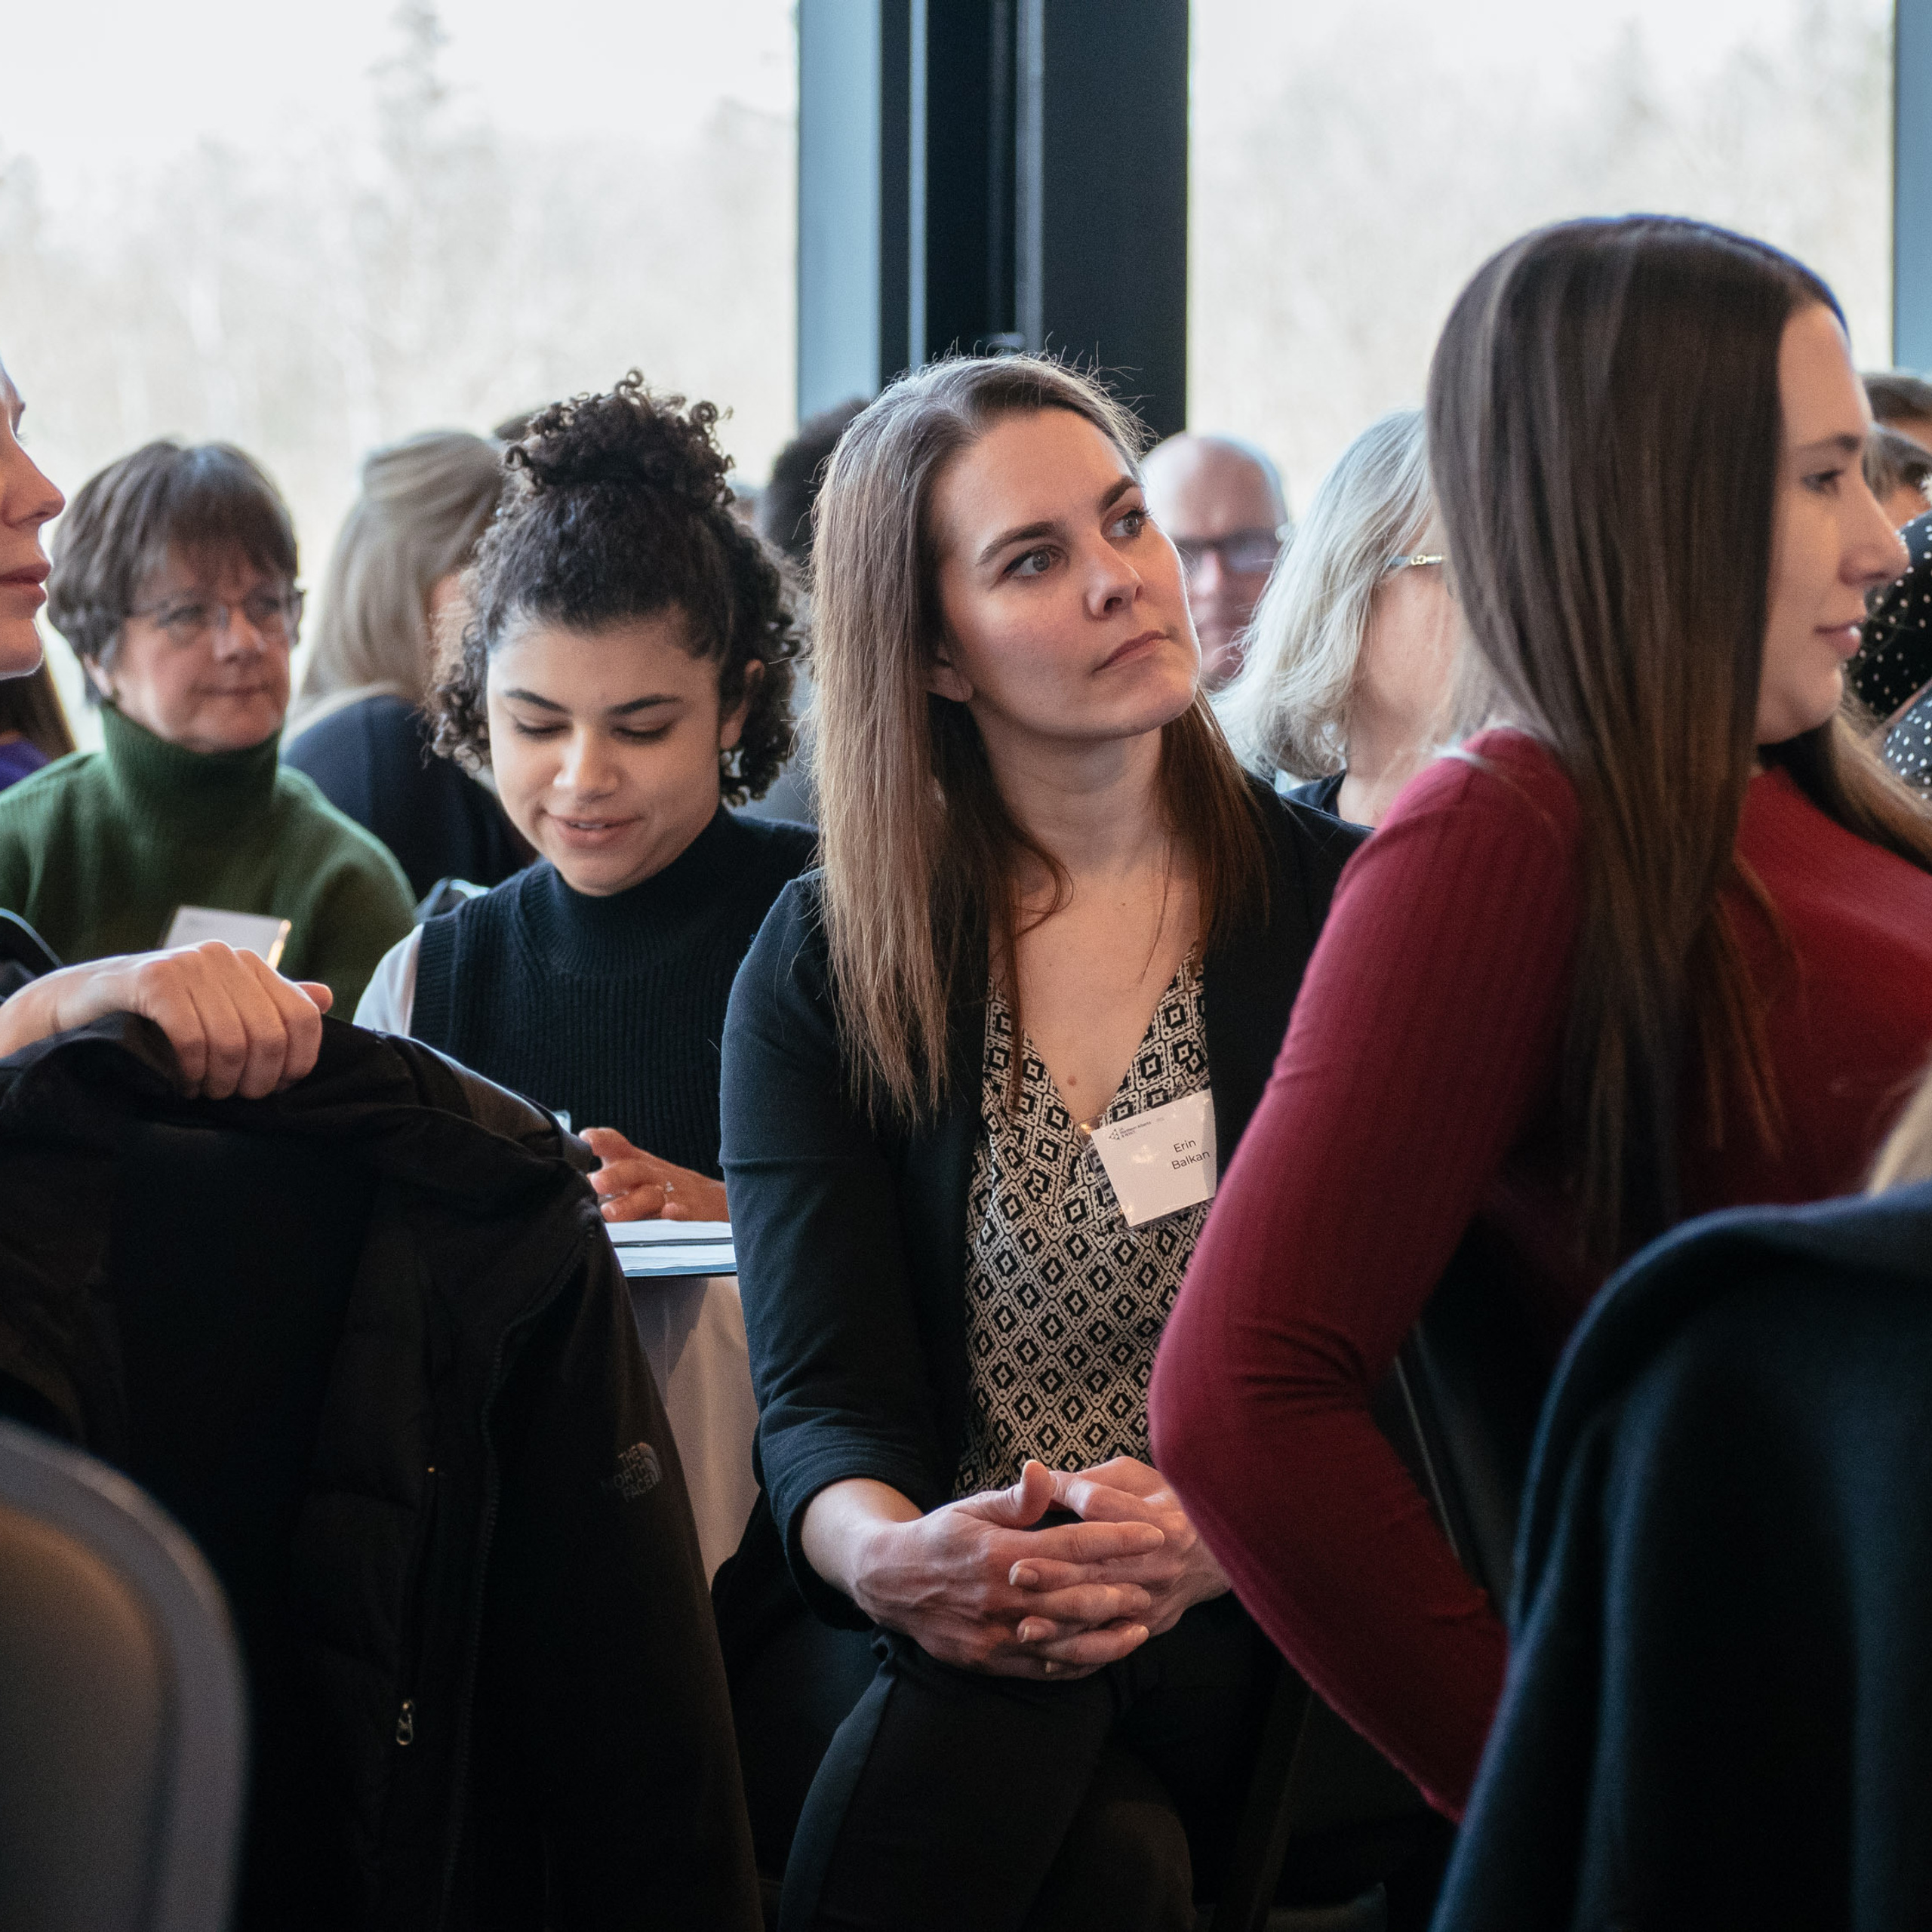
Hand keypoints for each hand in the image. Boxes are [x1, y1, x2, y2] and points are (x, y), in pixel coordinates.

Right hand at [0, 942, 330, 1097]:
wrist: (82, 1003)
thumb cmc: (158, 1016)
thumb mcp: (220, 1008)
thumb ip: (271, 1004)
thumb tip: (326, 996)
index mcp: (251, 966)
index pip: (303, 1017)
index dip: (297, 1061)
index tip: (277, 1088)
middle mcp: (225, 957)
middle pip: (270, 1034)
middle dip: (257, 1079)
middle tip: (234, 1096)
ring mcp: (190, 963)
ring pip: (233, 1041)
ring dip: (220, 1081)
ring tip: (205, 1091)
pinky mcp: (153, 978)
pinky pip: (192, 1037)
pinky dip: (191, 1070)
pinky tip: (182, 1081)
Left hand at [582, 1127, 728, 1221]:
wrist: (710, 1200)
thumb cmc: (664, 1187)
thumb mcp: (634, 1175)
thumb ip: (605, 1177)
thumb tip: (567, 1180)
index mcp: (636, 1163)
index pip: (617, 1145)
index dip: (602, 1140)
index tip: (586, 1139)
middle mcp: (651, 1175)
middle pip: (632, 1169)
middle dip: (614, 1175)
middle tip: (596, 1183)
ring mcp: (670, 1192)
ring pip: (650, 1195)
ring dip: (631, 1202)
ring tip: (611, 1212)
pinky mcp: (689, 1211)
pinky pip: (682, 1211)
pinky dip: (676, 1212)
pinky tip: (669, 1213)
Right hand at [805, 1464, 1166, 1680]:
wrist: (889, 1582)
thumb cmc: (940, 1536)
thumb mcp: (972, 1507)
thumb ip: (1015, 1499)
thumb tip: (1043, 1471)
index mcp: (999, 1554)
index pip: (1069, 1546)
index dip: (1115, 1539)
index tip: (1152, 1532)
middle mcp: (999, 1597)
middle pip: (1073, 1599)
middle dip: (1120, 1592)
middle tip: (1157, 1583)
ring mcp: (994, 1634)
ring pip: (1062, 1641)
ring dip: (1106, 1635)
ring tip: (1142, 1624)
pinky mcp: (989, 1660)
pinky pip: (1041, 1668)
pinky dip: (1076, 1664)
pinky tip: (1103, 1655)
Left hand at [1006, 1456, 1229, 1640]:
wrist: (1217, 1553)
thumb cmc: (1165, 1503)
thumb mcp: (1137, 1478)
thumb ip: (1093, 1481)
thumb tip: (1045, 1480)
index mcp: (1158, 1516)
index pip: (1104, 1505)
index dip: (1069, 1498)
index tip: (1034, 1501)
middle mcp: (1160, 1561)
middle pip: (1100, 1565)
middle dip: (1055, 1572)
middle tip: (1015, 1574)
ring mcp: (1157, 1598)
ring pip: (1103, 1612)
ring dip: (1062, 1622)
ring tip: (1024, 1625)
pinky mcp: (1151, 1625)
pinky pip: (1111, 1643)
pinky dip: (1079, 1651)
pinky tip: (1047, 1656)